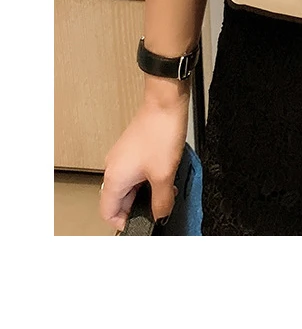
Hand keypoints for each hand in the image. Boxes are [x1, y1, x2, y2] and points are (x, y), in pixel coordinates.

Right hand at [99, 98, 188, 230]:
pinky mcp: (132, 150)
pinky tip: (165, 176)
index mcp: (115, 178)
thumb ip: (161, 201)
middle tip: (159, 208)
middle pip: (119, 200)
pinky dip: (148, 180)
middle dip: (139, 207)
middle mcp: (114, 168)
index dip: (123, 223)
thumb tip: (160, 215)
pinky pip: (135, 173)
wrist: (165, 104)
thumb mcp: (164, 175)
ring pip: (129, 187)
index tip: (141, 224)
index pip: (108, 212)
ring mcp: (122, 158)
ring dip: (146, 193)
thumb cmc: (160, 132)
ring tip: (166, 191)